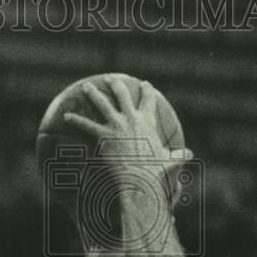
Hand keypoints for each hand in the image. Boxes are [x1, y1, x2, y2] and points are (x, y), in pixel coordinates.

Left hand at [64, 77, 186, 172]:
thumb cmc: (155, 171)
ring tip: (86, 87)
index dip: (147, 91)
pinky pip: (86, 125)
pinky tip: (66, 116)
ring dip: (93, 94)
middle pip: (122, 95)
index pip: (148, 101)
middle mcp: (131, 118)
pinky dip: (76, 120)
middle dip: (116, 85)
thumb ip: (179, 155)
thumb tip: (190, 155)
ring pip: (102, 104)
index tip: (145, 84)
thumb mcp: (170, 160)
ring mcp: (116, 125)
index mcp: (147, 121)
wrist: (141, 176)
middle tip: (111, 79)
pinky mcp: (104, 135)